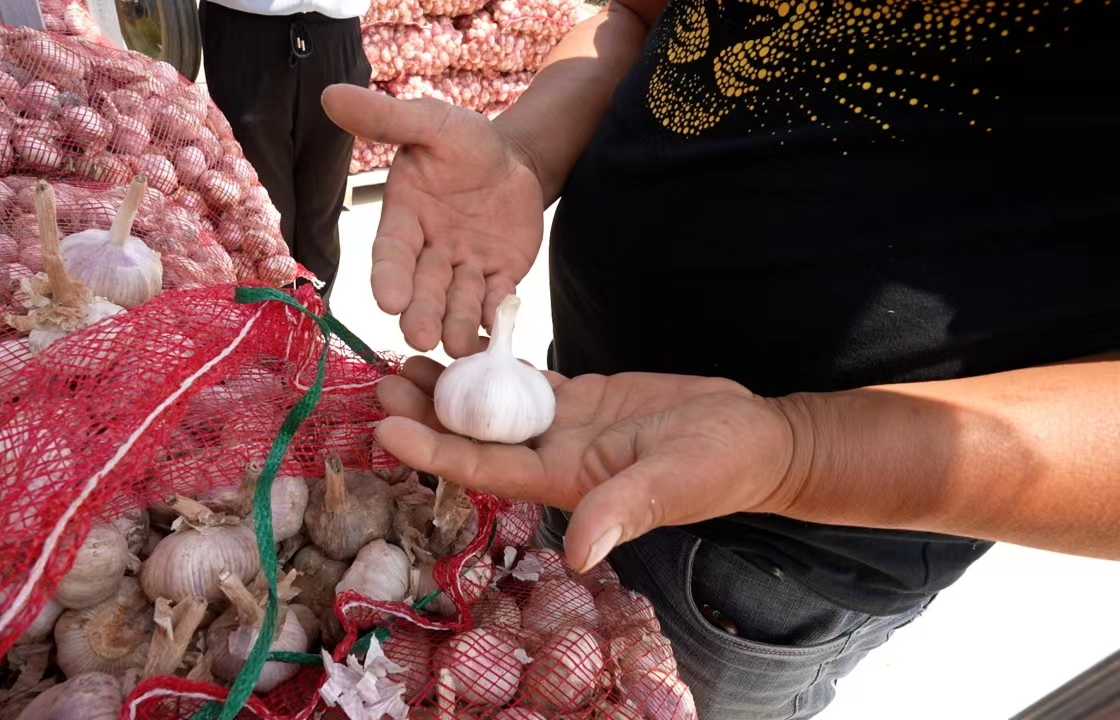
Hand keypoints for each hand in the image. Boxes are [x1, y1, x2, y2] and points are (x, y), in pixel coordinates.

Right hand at [321, 84, 544, 356]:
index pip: (392, 254)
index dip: (389, 278)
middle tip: (419, 336)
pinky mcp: (500, 276)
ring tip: (457, 344)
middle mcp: (430, 252)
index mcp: (404, 220)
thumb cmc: (465, 143)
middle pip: (423, 288)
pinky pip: (496, 299)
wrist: (515, 159)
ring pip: (458, 302)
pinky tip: (495, 328)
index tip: (387, 301)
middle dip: (421, 312)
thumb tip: (330, 94)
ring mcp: (465, 268)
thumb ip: (387, 119)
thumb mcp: (431, 123)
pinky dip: (496, 314)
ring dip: (456, 324)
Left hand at [374, 357, 802, 571]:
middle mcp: (554, 458)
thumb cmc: (718, 466)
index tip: (385, 427)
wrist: (751, 439)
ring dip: (450, 387)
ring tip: (405, 358)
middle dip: (426, 413)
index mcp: (565, 483)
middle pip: (475, 437)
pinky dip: (495, 367)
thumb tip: (581, 553)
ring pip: (493, 407)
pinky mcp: (583, 401)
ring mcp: (566, 428)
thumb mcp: (672, 484)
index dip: (434, 451)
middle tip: (378, 378)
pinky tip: (464, 346)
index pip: (485, 468)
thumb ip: (625, 511)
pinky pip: (527, 382)